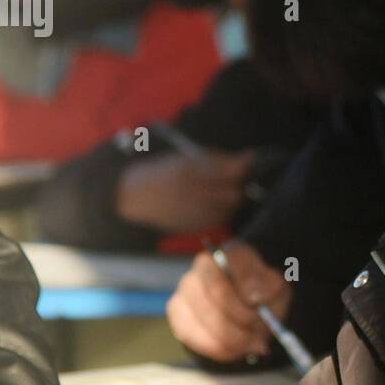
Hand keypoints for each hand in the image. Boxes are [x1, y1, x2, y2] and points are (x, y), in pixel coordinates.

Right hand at [116, 149, 253, 233]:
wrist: (133, 196)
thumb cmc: (164, 172)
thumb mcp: (185, 158)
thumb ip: (216, 159)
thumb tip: (249, 158)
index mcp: (190, 170)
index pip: (231, 170)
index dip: (245, 165)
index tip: (251, 160)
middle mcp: (192, 192)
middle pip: (234, 192)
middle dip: (240, 184)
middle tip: (238, 178)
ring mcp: (192, 212)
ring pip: (229, 208)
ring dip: (232, 198)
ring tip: (223, 189)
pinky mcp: (193, 225)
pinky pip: (219, 219)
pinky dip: (222, 210)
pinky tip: (214, 203)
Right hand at [166, 241, 290, 362]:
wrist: (246, 302)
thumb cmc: (261, 293)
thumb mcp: (276, 288)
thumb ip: (269, 289)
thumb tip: (254, 299)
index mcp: (231, 252)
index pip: (233, 265)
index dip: (246, 287)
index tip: (260, 305)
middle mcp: (203, 266)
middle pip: (218, 295)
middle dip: (242, 322)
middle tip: (261, 339)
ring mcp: (186, 289)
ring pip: (205, 320)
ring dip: (233, 340)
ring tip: (252, 345)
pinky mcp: (177, 312)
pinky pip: (193, 336)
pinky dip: (218, 348)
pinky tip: (235, 349)